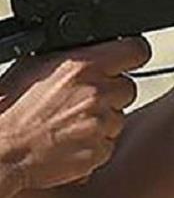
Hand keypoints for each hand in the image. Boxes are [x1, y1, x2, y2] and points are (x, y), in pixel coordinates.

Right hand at [0, 38, 149, 189]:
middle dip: (110, 93)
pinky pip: (108, 143)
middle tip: (81, 101)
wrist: (0, 151)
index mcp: (82, 66)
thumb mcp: (34, 66)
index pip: (135, 50)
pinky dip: (93, 143)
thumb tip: (90, 46)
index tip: (128, 57)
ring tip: (67, 123)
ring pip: (118, 116)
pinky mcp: (99, 150)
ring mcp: (100, 123)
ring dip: (100, 120)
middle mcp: (97, 93)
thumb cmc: (10, 110)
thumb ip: (70, 56)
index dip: (131, 53)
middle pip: (127, 87)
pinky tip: (68, 141)